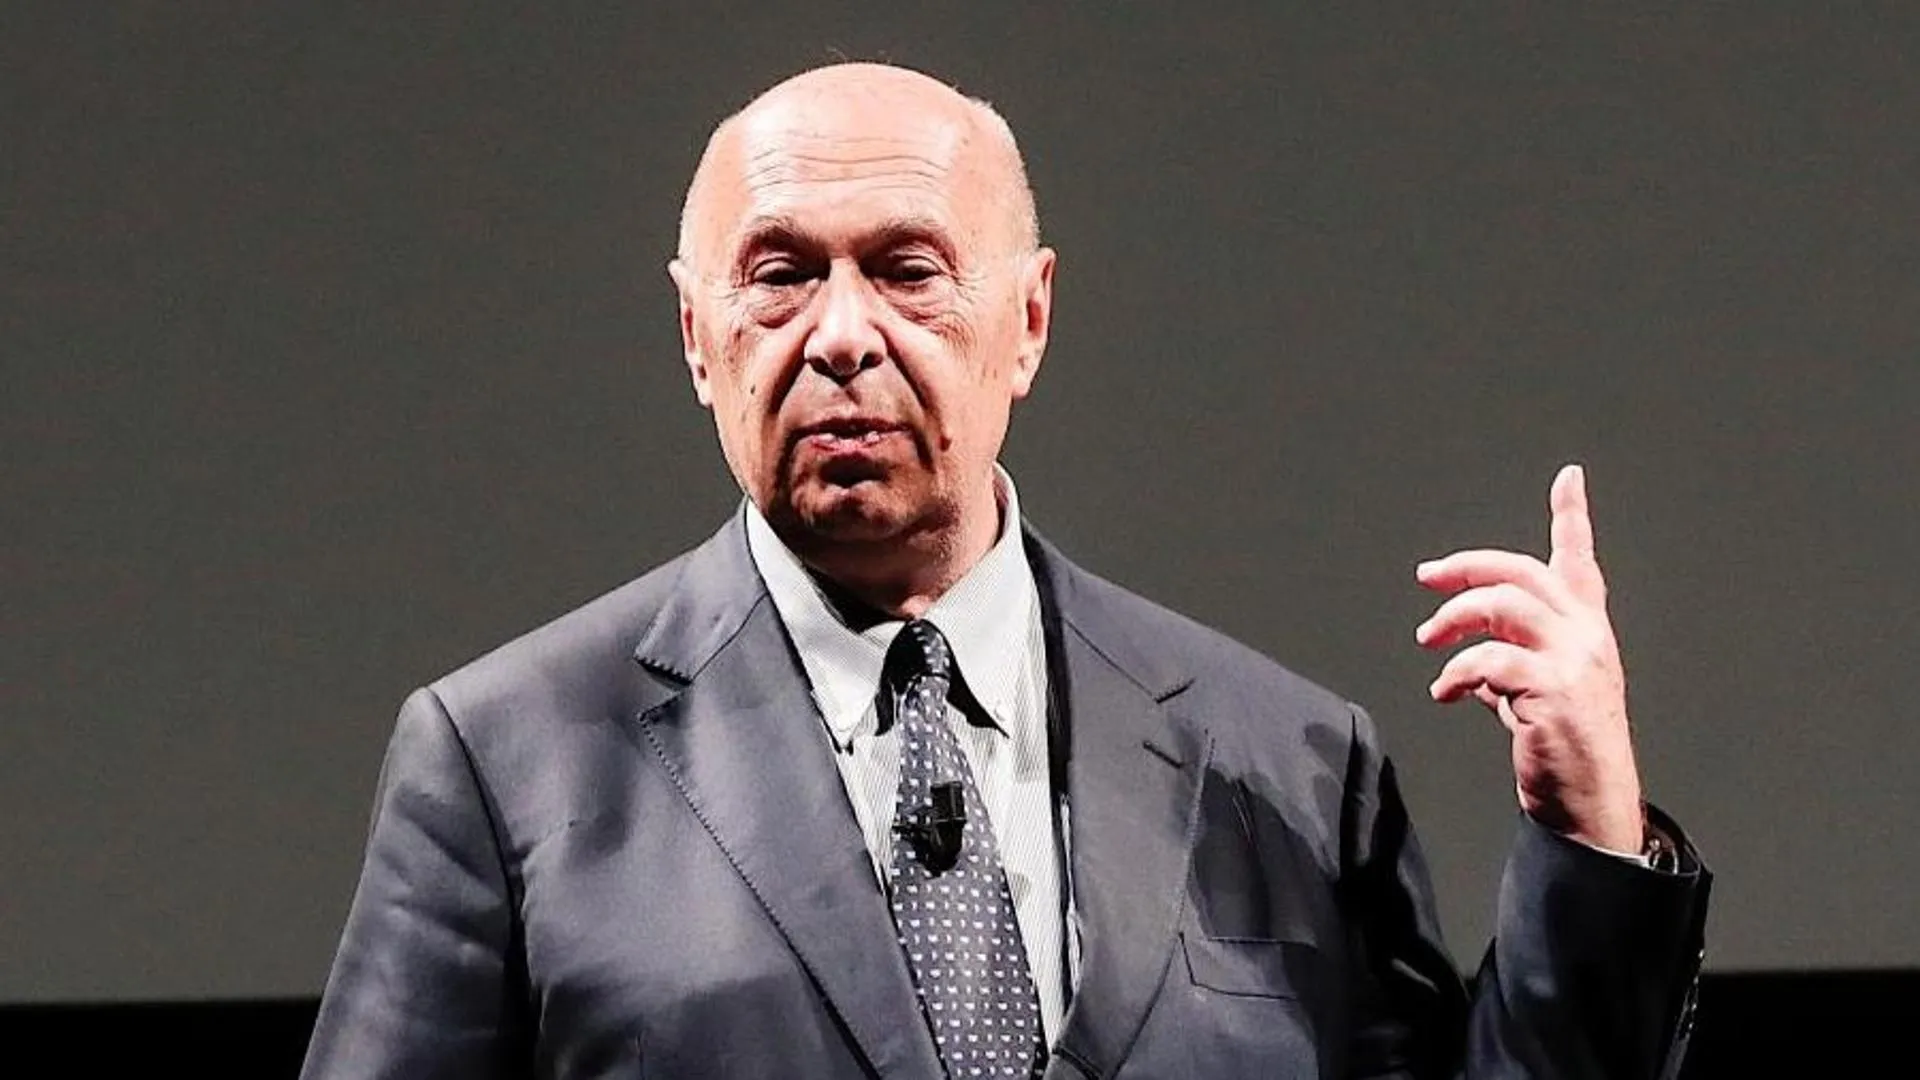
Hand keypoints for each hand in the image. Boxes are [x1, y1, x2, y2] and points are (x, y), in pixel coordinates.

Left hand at [1414, 464, 1643, 852]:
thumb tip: (1469, 657)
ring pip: (1503, 606)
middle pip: (1522, 573)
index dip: (1572, 517)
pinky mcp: (1553, 692)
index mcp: (1588, 634)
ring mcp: (1574, 662)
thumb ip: (1510, 667)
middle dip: (1468, 566)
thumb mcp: (1537, 699)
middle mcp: (1587, 639)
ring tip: (1429, 641)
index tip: (1568, 477)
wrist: (1591, 813)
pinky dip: (1456, 672)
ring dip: (1454, 618)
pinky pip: (1489, 660)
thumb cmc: (1565, 756)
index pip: (1580, 564)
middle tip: (1427, 576)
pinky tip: (1443, 692)